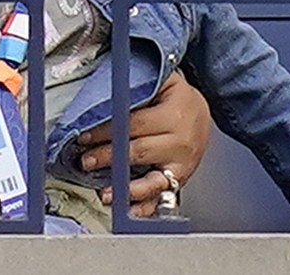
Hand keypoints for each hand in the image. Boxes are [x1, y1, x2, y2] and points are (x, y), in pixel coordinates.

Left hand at [76, 71, 210, 212]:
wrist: (204, 115)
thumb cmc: (180, 99)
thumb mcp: (166, 82)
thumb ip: (142, 80)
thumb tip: (113, 81)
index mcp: (174, 115)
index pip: (134, 124)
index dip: (107, 130)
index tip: (85, 135)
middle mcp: (180, 142)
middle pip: (138, 152)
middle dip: (108, 157)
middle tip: (86, 160)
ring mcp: (181, 165)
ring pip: (151, 179)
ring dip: (125, 188)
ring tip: (105, 191)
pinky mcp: (179, 180)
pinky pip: (161, 197)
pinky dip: (144, 206)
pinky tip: (129, 209)